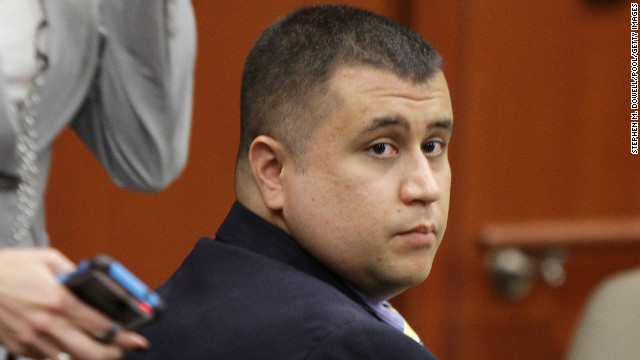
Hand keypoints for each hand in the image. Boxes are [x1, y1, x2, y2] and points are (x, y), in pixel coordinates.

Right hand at [0, 248, 148, 358]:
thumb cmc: (7, 268)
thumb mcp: (47, 259)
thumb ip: (74, 272)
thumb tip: (93, 280)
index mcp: (59, 299)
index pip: (101, 324)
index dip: (123, 334)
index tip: (137, 337)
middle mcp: (47, 323)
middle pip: (90, 351)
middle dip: (113, 352)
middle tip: (125, 348)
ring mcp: (32, 339)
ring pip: (70, 357)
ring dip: (88, 353)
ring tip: (100, 345)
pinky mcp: (20, 347)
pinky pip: (48, 357)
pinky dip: (62, 352)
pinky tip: (68, 341)